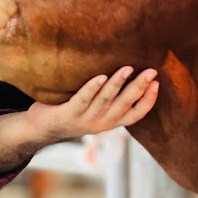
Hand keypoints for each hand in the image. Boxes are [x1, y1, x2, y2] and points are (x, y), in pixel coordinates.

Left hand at [25, 66, 158, 142]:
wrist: (40, 128)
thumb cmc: (71, 111)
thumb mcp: (95, 110)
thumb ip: (108, 98)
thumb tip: (127, 69)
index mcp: (110, 122)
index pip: (136, 114)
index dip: (148, 100)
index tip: (157, 84)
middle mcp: (101, 123)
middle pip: (125, 105)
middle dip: (140, 87)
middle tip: (151, 71)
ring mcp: (85, 119)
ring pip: (106, 101)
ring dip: (118, 84)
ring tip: (128, 68)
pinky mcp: (68, 114)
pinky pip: (82, 100)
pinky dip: (92, 88)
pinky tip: (100, 76)